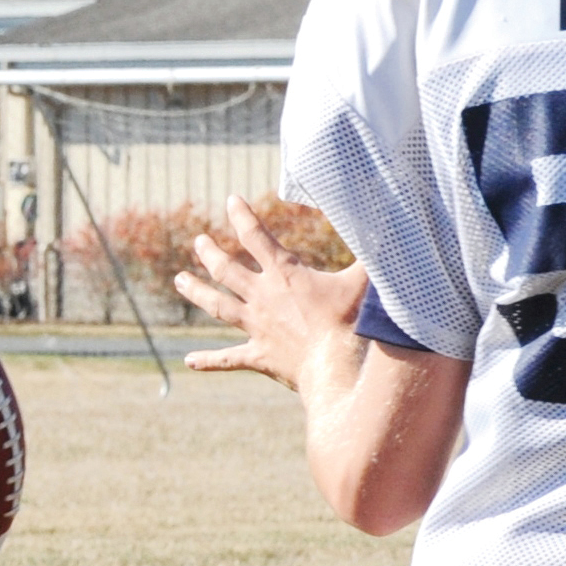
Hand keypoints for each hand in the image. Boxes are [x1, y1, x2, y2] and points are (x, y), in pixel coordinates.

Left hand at [176, 197, 370, 390]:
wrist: (337, 367)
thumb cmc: (352, 321)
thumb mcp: (364, 277)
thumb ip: (370, 249)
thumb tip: (386, 221)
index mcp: (284, 274)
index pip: (256, 236)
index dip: (242, 216)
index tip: (231, 199)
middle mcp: (262, 297)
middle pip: (226, 270)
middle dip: (210, 253)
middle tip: (198, 242)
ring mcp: (257, 327)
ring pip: (218, 306)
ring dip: (196, 292)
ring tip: (179, 280)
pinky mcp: (259, 356)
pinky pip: (228, 358)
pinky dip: (209, 360)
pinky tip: (190, 361)